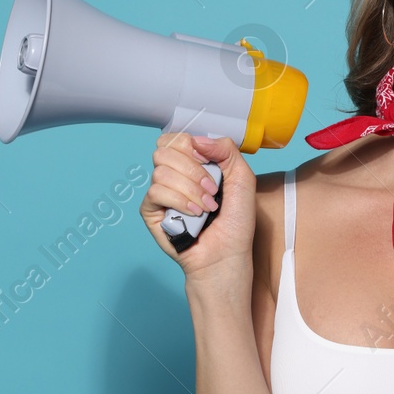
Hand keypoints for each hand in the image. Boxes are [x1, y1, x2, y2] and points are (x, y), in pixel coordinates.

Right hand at [140, 132, 252, 278]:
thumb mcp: (242, 178)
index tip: (210, 164)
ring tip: (207, 207)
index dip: (191, 147)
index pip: (176, 138)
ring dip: (190, 190)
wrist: (228, 255)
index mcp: (192, 164)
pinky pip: (155, 192)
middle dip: (193, 170)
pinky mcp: (151, 211)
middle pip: (164, 151)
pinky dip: (179, 201)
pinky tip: (193, 214)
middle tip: (212, 190)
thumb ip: (226, 150)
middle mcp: (173, 175)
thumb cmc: (236, 221)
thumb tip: (196, 140)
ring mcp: (160, 193)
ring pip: (161, 172)